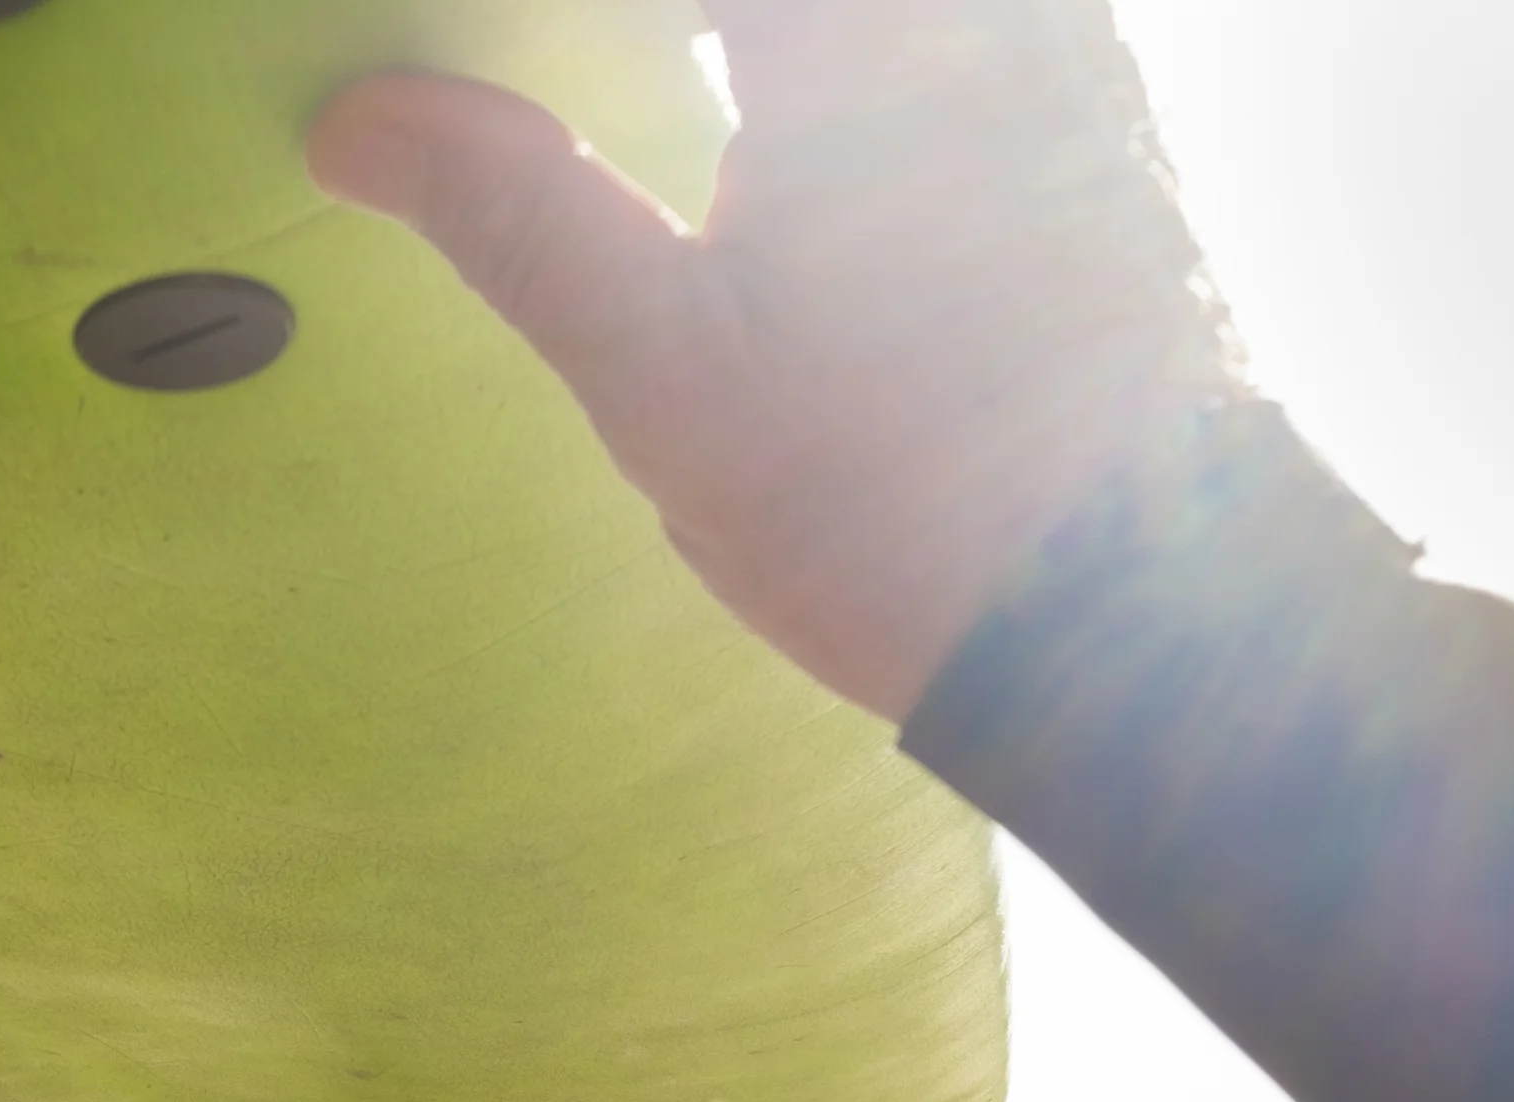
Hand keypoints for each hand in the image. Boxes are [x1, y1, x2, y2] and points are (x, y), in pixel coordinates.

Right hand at [305, 3, 1237, 721]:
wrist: (1154, 627)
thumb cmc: (904, 502)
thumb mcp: (664, 370)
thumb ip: (512, 212)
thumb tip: (358, 117)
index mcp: (871, 36)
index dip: (538, 20)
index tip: (437, 51)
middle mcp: (988, 22)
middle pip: (760, 11)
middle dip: (643, 43)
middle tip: (520, 75)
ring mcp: (1060, 58)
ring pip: (857, 33)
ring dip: (725, 60)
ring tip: (622, 102)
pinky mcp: (1090, 125)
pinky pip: (941, 52)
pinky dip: (823, 79)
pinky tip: (762, 141)